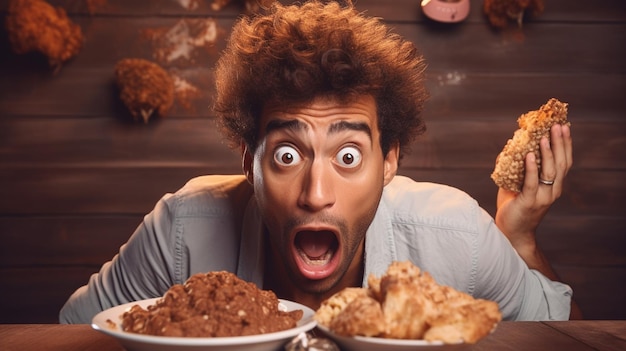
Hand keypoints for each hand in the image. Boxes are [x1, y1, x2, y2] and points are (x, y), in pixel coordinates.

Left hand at [495, 124, 572, 256]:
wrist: (511, 232)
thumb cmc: (514, 206)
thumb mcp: (516, 183)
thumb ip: (516, 167)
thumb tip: (510, 146)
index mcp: (553, 185)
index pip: (565, 162)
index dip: (565, 144)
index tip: (564, 126)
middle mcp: (553, 191)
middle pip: (561, 164)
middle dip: (560, 143)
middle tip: (557, 126)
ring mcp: (543, 197)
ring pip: (550, 172)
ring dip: (548, 153)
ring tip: (544, 137)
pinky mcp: (530, 202)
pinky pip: (532, 183)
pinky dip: (532, 168)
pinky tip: (530, 155)